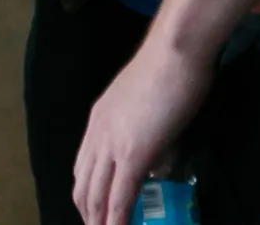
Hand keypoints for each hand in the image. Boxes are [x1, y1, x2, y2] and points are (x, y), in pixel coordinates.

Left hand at [73, 37, 211, 224]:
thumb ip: (144, 133)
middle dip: (89, 212)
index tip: (94, 210)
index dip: (88, 192)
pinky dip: (116, 219)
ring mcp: (113, 143)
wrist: (175, 51)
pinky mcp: (134, 153)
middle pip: (83, 183)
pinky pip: (120, 195)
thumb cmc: (170, 70)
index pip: (84, 165)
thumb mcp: (146, 105)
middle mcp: (98, 133)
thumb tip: (156, 164)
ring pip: (96, 193)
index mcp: (99, 119)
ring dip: (99, 220)